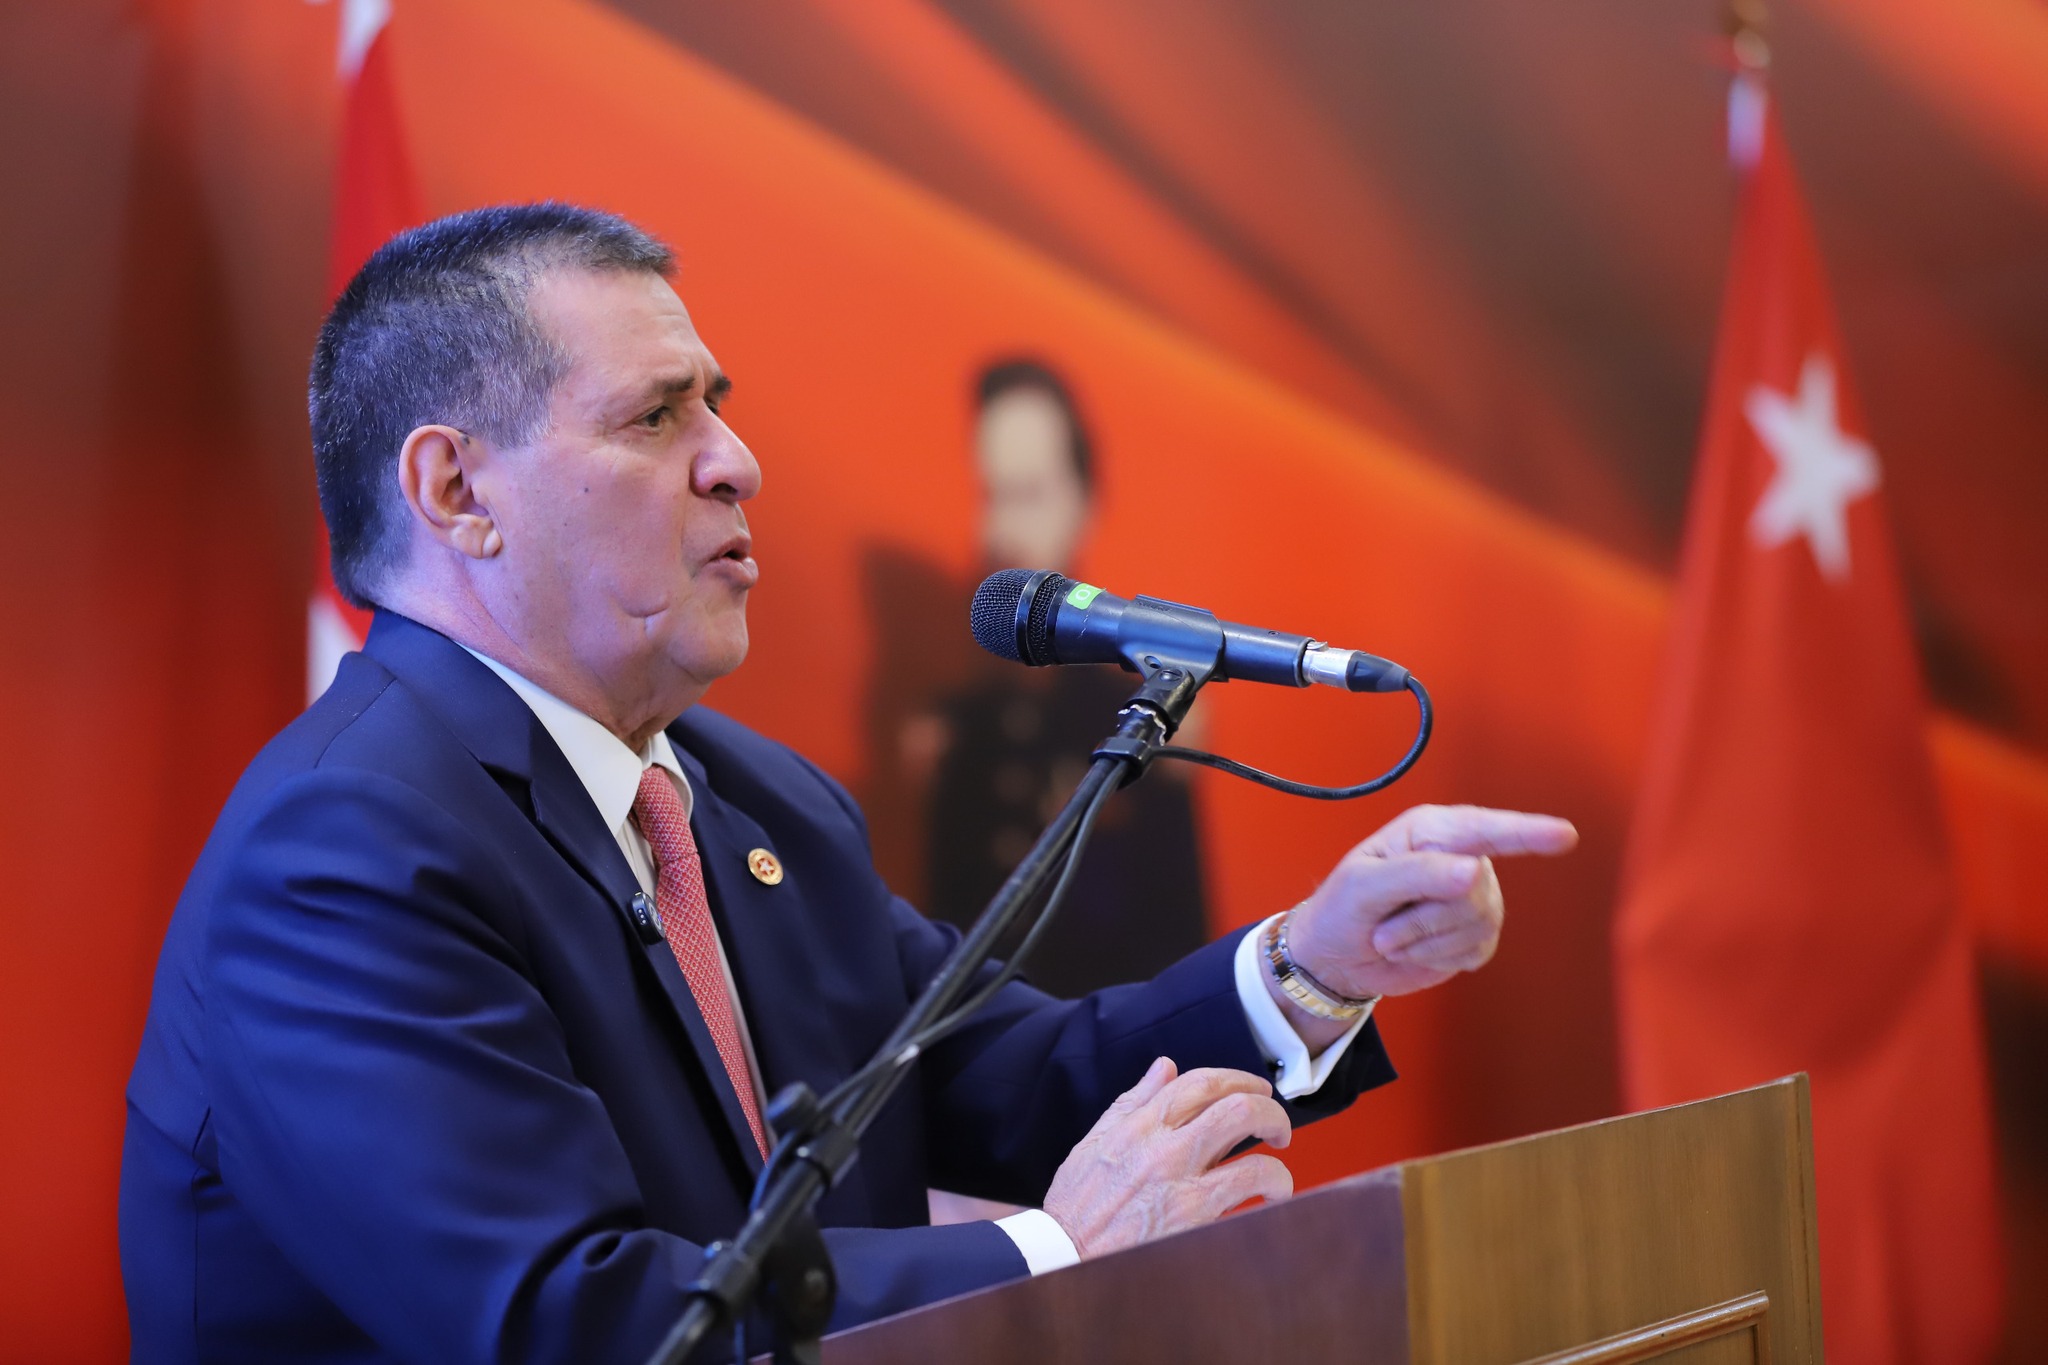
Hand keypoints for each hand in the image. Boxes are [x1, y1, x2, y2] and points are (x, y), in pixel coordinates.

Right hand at [1042, 1058, 1292, 1259]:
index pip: (1196, 1081)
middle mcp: (1161, 1141)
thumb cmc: (1077, 1204)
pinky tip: (1275, 1190)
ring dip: (1275, 1129)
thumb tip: (1164, 1066)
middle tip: (1273, 1119)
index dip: (1233, 1078)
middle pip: (1229, 1096)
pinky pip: (1250, 1177)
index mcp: (1137, 1123)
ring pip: (1246, 1124)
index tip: (1249, 1090)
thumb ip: (1132, 1102)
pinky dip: (1274, 1178)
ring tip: (1279, 1149)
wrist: (1063, 1254)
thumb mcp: (1095, 1141)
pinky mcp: (1194, 1210)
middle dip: (1263, 1100)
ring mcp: (1179, 1173)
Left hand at [1279, 804, 1577, 1028]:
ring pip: (1476, 923)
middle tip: (1384, 927)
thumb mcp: (1363, 886)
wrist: (1335, 958)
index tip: (1564, 835)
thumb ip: (1417, 874)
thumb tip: (1474, 871)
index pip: (1485, 829)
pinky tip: (1415, 951)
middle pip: (1473, 891)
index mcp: (1431, 831)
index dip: (1527, 832)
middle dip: (1422, 919)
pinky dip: (1436, 957)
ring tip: (1393, 937)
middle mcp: (1460, 858)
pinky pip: (1475, 950)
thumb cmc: (1341, 909)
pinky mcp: (1475, 936)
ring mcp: (1473, 899)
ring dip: (1424, 941)